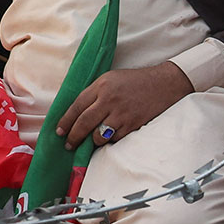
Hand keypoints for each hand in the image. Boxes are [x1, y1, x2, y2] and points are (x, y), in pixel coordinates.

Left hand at [56, 62, 192, 149]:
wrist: (164, 84)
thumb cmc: (136, 80)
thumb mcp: (111, 78)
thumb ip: (95, 92)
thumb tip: (78, 112)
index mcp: (101, 86)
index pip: (76, 106)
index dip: (65, 121)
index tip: (59, 131)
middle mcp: (109, 100)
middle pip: (84, 122)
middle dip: (74, 136)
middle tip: (69, 144)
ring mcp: (122, 113)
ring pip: (98, 135)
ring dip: (92, 141)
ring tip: (90, 142)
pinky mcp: (134, 124)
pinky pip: (115, 138)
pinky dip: (110, 141)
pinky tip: (108, 139)